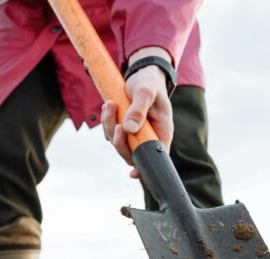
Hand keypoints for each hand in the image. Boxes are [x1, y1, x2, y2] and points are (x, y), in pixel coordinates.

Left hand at [101, 47, 173, 178]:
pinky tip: (109, 106)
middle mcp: (149, 137)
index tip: (133, 173)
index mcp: (162, 132)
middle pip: (132, 154)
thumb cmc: (149, 84)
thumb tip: (129, 129)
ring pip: (119, 143)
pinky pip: (111, 133)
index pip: (156, 157)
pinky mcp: (125, 129)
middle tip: (115, 122)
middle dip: (119, 141)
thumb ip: (139, 109)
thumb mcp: (146, 92)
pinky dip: (107, 121)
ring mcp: (136, 134)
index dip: (145, 168)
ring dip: (110, 125)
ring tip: (109, 104)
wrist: (143, 74)